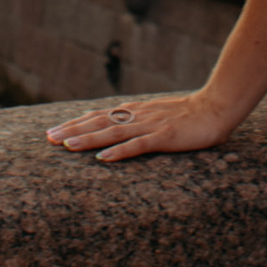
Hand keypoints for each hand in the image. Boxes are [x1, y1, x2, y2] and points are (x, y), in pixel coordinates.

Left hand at [45, 91, 239, 161]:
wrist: (217, 107)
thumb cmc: (191, 115)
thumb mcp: (159, 115)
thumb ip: (140, 121)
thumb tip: (119, 129)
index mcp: (136, 111)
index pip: (100, 116)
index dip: (76, 123)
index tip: (54, 130)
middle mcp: (138, 116)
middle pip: (99, 122)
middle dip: (73, 130)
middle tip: (49, 138)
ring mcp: (150, 126)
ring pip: (113, 132)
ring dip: (88, 139)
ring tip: (66, 146)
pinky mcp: (164, 137)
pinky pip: (138, 145)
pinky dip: (119, 152)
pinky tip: (103, 158)